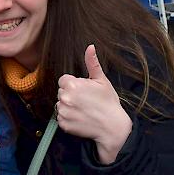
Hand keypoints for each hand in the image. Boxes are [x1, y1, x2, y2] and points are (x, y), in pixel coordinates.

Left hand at [56, 45, 131, 163]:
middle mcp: (64, 98)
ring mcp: (63, 112)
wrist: (113, 127)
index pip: (64, 80)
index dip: (74, 84)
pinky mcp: (63, 124)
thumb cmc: (108, 102)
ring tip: (84, 109)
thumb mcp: (102, 80)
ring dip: (68, 106)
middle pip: (62, 92)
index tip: (84, 91)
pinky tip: (80, 118)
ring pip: (60, 104)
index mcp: (72, 85)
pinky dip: (68, 118)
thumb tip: (90, 47)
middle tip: (86, 100)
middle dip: (71, 94)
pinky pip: (60, 118)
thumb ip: (92, 63)